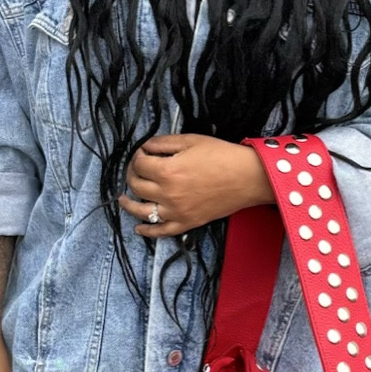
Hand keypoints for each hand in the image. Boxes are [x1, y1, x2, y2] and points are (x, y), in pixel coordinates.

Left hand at [119, 133, 275, 238]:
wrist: (247, 177)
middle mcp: (167, 193)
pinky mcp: (187, 222)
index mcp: (167, 171)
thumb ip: (164, 143)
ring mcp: (176, 211)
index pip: (139, 164)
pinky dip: (148, 231)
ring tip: (122, 199)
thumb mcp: (191, 140)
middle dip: (132, 174)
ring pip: (142, 211)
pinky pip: (162, 231)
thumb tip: (147, 147)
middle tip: (136, 169)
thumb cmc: (222, 156)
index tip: (143, 153)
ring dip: (128, 205)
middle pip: (137, 185)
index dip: (138, 156)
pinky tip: (139, 228)